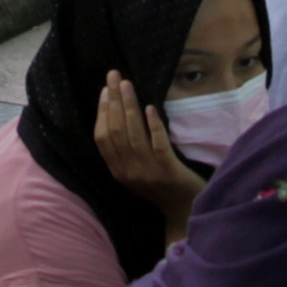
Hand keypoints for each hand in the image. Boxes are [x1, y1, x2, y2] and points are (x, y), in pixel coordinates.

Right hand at [93, 69, 202, 219]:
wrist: (185, 210)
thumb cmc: (161, 188)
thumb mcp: (135, 173)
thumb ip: (124, 153)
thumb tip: (117, 117)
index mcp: (118, 171)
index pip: (102, 138)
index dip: (101, 113)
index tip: (103, 91)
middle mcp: (128, 171)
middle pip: (115, 131)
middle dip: (112, 101)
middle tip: (113, 76)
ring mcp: (148, 171)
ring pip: (133, 134)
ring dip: (129, 106)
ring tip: (127, 85)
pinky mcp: (168, 170)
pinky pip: (157, 144)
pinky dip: (152, 125)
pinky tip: (149, 108)